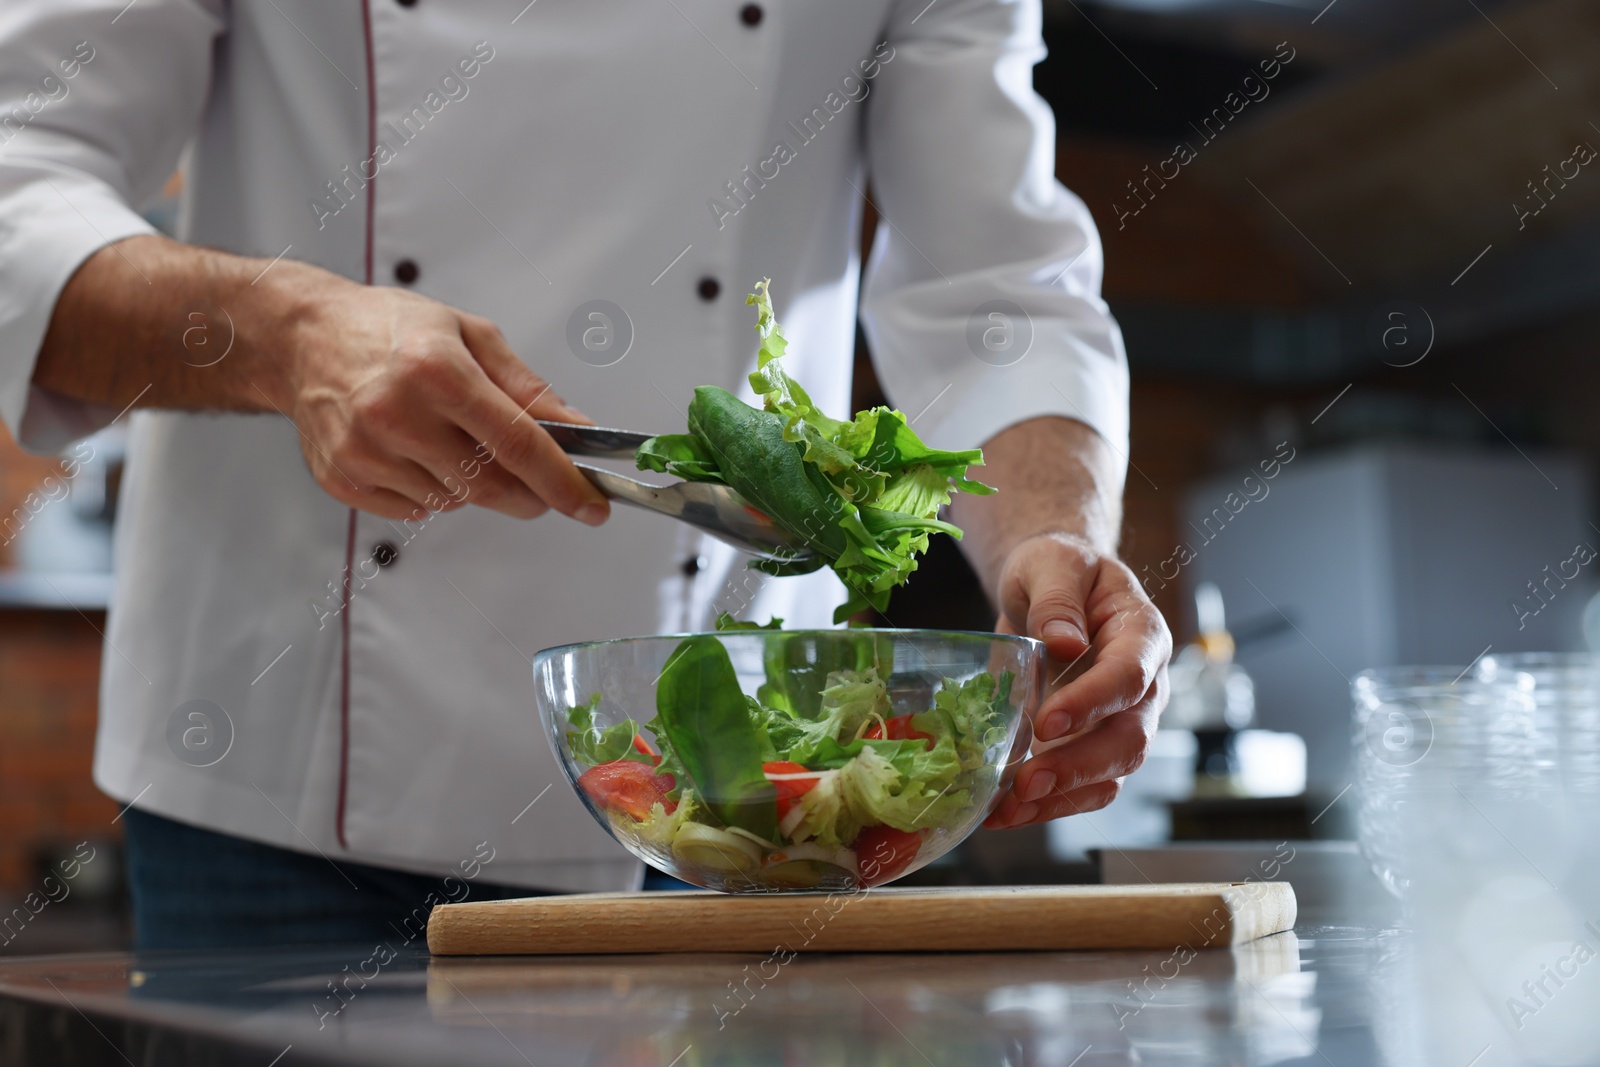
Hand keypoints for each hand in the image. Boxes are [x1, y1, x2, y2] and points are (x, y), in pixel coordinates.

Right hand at [267, 266, 609, 523]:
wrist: (301, 338)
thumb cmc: (387, 328)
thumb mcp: (470, 335)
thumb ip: (528, 388)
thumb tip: (576, 431)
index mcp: (436, 371)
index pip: (518, 443)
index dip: (562, 481)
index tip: (591, 505)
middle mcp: (396, 414)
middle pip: (490, 486)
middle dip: (528, 494)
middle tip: (540, 485)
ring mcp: (364, 452)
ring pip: (454, 501)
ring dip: (473, 484)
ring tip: (449, 438)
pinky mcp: (343, 479)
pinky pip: (415, 510)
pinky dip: (431, 491)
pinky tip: (414, 452)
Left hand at [982, 532, 1170, 828]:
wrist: (1051, 586)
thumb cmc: (1057, 569)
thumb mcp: (1052, 564)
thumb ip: (1058, 599)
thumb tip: (1066, 643)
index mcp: (1142, 635)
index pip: (1129, 676)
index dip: (1092, 703)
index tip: (1047, 722)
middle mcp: (1145, 685)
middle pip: (1129, 740)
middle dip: (1077, 767)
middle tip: (1026, 784)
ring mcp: (1122, 721)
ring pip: (1109, 774)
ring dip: (1059, 798)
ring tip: (1007, 811)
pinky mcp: (1092, 745)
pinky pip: (1082, 787)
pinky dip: (1045, 805)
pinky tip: (1002, 812)